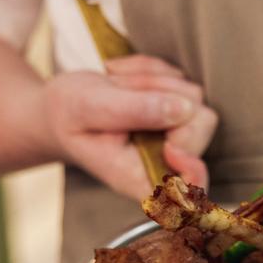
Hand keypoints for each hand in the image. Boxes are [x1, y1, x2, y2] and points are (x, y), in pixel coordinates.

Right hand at [42, 55, 217, 198]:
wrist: (61, 107)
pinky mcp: (180, 106)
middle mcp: (168, 159)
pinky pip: (181, 77)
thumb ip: (134, 110)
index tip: (172, 147)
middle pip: (202, 123)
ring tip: (116, 86)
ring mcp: (179, 132)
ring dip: (152, 80)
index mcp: (141, 177)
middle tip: (120, 90)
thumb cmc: (69, 114)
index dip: (194, 171)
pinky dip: (153, 71)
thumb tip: (182, 109)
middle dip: (162, 95)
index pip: (190, 191)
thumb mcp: (87, 107)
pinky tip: (123, 80)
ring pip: (192, 93)